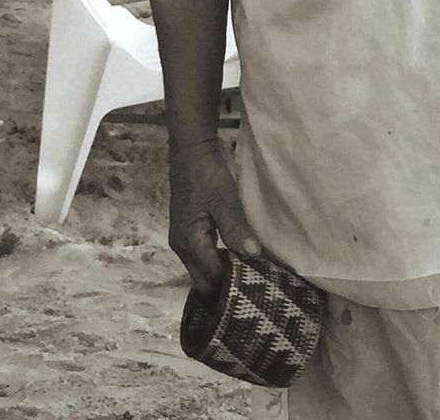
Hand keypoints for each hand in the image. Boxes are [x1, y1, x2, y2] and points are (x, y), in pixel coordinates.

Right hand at [168, 137, 260, 295]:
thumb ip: (235, 227)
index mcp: (189, 242)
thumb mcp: (224, 198)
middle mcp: (181, 247)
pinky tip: (235, 259)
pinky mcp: (186, 235)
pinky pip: (201, 259)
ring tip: (249, 274)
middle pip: (203, 281)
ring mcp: (182, 242)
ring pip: (201, 272)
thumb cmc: (206, 174)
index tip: (257, 284)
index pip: (212, 277)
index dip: (233, 283)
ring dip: (222, 276)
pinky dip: (217, 264)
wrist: (190, 153)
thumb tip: (253, 255)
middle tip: (254, 284)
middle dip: (226, 286)